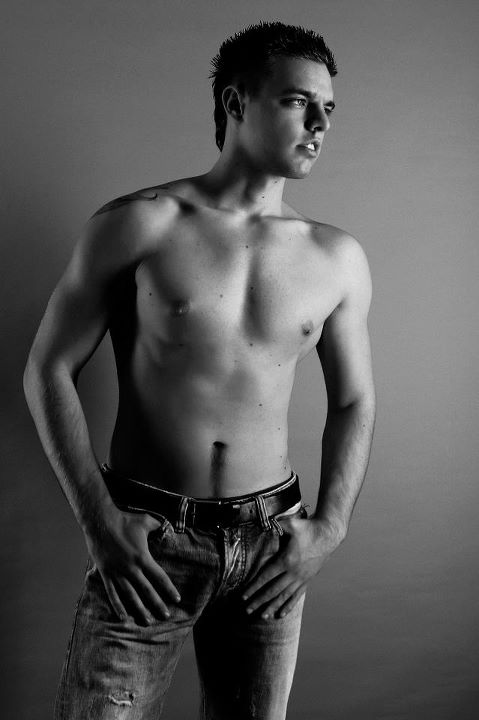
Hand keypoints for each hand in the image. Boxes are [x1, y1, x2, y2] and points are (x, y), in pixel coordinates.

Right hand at [84, 505, 180, 624]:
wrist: (101, 522)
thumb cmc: (125, 520)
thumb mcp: (146, 521)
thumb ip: (159, 526)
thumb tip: (168, 527)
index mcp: (143, 558)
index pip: (160, 577)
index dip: (169, 589)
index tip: (176, 599)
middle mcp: (131, 568)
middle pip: (147, 591)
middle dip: (157, 604)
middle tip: (166, 616)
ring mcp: (118, 572)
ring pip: (130, 596)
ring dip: (139, 610)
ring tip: (147, 621)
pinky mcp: (106, 573)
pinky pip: (112, 593)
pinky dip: (117, 606)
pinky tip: (123, 617)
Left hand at [241, 516, 342, 619]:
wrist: (328, 534)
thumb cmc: (308, 528)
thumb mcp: (291, 524)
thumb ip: (276, 524)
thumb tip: (264, 523)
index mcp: (286, 560)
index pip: (266, 577)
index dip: (253, 587)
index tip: (244, 596)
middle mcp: (293, 573)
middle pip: (272, 591)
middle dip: (259, 601)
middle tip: (247, 610)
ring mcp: (301, 578)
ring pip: (284, 596)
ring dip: (272, 607)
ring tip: (262, 616)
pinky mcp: (307, 580)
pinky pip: (296, 596)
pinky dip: (288, 606)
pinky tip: (281, 614)